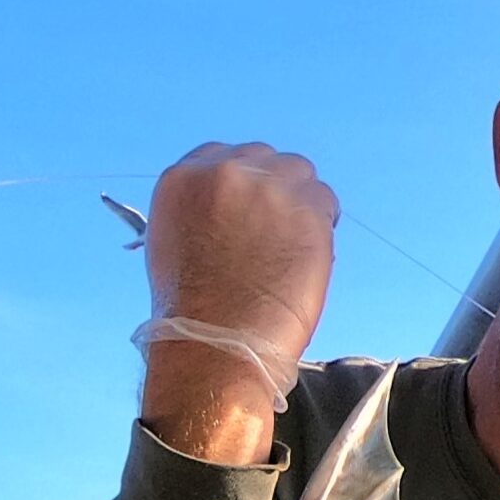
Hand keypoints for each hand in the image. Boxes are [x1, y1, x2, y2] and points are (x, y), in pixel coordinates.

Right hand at [144, 141, 337, 378]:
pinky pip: (325, 200)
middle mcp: (224, 173)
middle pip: (264, 159)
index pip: (221, 156)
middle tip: (275, 230)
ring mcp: (268, 188)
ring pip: (299, 173)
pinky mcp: (306, 209)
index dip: (242, 183)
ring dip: (300, 202)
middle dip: (272, 189)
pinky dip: (323, 223)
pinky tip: (310, 254)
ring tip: (294, 244)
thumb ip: (202, 209)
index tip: (250, 208)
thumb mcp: (174, 241)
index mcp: (183, 179)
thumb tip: (234, 207)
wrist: (218, 344)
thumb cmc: (192, 311)